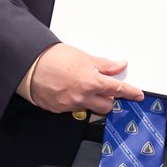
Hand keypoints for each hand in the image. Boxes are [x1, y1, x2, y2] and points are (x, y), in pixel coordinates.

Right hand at [28, 43, 143, 113]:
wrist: (28, 64)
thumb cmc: (53, 57)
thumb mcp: (84, 57)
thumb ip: (104, 65)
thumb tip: (119, 66)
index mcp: (91, 82)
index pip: (117, 90)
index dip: (130, 93)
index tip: (138, 95)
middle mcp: (82, 97)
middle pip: (106, 107)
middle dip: (108, 99)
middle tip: (104, 88)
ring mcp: (69, 106)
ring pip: (89, 108)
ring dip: (91, 100)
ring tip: (80, 86)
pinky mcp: (58, 110)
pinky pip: (73, 109)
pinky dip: (74, 101)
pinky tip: (67, 90)